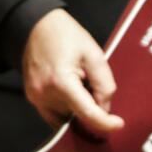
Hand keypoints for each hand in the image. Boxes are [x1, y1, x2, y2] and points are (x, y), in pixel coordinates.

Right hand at [22, 9, 123, 134]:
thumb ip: (104, 83)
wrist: (35, 27)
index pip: (86, 113)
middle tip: (95, 88)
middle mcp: (44, 95)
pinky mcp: (32, 98)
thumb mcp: (94, 54)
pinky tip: (73, 93)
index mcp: (61, 82)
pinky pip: (55, 115)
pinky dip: (67, 110)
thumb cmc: (67, 36)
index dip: (104, 123)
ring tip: (82, 85)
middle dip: (91, 109)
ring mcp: (35, 98)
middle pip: (77, 116)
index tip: (119, 124)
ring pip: (66, 118)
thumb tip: (105, 108)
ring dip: (78, 110)